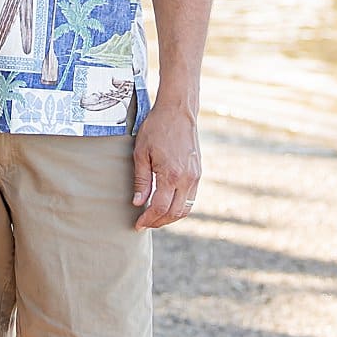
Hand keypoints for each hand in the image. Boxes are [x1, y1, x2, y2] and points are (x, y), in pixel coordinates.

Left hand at [132, 99, 200, 230]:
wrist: (178, 111)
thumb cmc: (156, 128)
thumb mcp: (141, 153)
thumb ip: (141, 180)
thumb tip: (138, 203)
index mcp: (171, 174)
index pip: (160, 207)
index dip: (149, 219)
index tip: (138, 224)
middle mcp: (187, 178)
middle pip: (175, 213)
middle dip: (159, 222)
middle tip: (145, 223)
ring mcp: (195, 176)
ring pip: (185, 208)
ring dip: (170, 217)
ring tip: (155, 217)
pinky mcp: (198, 172)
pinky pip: (191, 198)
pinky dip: (179, 206)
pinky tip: (167, 204)